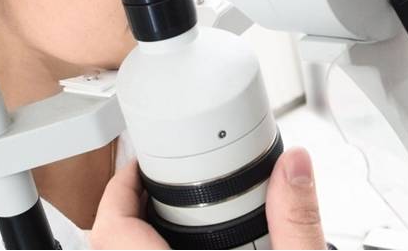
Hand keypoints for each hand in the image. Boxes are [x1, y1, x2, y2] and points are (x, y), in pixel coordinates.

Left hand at [90, 146, 325, 249]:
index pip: (110, 229)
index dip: (118, 189)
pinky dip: (157, 248)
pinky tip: (199, 244)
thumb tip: (295, 165)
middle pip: (109, 242)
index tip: (141, 166)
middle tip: (159, 182)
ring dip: (142, 232)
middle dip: (130, 206)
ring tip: (176, 212)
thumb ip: (298, 221)